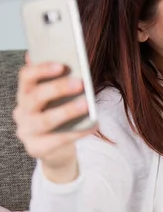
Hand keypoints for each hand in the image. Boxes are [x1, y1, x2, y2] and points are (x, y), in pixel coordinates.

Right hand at [13, 56, 97, 182]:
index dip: (41, 69)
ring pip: (45, 120)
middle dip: (57, 88)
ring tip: (87, 104)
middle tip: (80, 83)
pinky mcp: (36, 148)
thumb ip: (60, 82)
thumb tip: (73, 63)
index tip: (61, 65)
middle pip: (35, 97)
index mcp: (25, 93)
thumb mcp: (56, 98)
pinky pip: (57, 140)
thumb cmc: (58, 115)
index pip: (26, 76)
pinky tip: (93, 124)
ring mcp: (26, 131)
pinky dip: (77, 132)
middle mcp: (21, 111)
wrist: (55, 148)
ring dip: (67, 111)